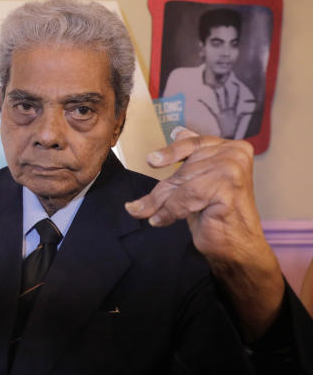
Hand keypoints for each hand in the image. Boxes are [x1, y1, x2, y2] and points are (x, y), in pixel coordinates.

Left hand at [125, 127, 283, 339]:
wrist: (237, 245)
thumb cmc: (217, 211)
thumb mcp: (200, 179)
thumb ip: (191, 156)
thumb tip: (176, 130)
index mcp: (231, 147)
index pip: (193, 143)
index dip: (170, 152)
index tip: (151, 161)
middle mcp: (235, 154)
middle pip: (184, 169)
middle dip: (161, 190)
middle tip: (137, 207)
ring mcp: (233, 171)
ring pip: (182, 184)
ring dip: (161, 203)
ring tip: (148, 214)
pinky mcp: (227, 190)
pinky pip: (186, 198)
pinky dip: (170, 211)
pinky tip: (160, 220)